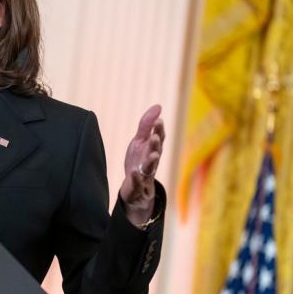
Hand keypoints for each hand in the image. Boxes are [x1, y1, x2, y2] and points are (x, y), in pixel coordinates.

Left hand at [119, 104, 164, 224]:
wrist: (134, 187)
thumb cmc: (138, 160)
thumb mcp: (140, 141)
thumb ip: (146, 125)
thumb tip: (158, 105)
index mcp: (152, 149)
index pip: (158, 138)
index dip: (159, 130)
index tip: (159, 120)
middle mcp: (151, 160)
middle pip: (156, 151)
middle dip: (156, 144)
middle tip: (155, 137)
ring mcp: (145, 173)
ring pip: (151, 167)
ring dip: (152, 160)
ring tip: (153, 155)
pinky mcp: (137, 185)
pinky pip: (137, 181)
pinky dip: (136, 177)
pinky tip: (133, 171)